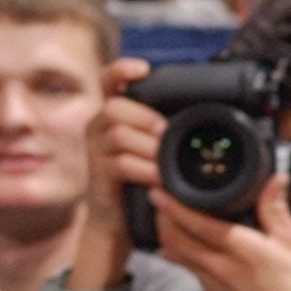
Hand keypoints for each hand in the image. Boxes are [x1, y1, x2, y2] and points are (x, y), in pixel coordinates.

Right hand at [67, 57, 155, 290]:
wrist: (117, 221)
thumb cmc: (139, 180)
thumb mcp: (150, 148)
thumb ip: (160, 129)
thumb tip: (196, 115)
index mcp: (111, 116)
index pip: (108, 81)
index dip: (122, 70)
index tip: (143, 69)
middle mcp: (97, 128)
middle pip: (114, 107)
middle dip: (145, 117)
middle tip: (166, 133)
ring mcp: (95, 151)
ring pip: (118, 134)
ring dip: (148, 146)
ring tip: (165, 159)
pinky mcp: (98, 175)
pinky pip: (120, 163)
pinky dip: (144, 169)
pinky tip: (158, 178)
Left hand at [147, 166, 290, 290]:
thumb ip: (277, 210)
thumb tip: (274, 177)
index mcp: (242, 249)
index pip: (197, 224)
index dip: (173, 206)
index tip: (158, 189)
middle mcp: (220, 266)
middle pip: (174, 238)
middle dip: (161, 217)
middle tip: (158, 198)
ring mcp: (211, 283)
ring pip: (175, 254)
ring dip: (165, 234)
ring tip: (164, 215)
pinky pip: (186, 268)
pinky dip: (177, 251)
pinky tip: (181, 240)